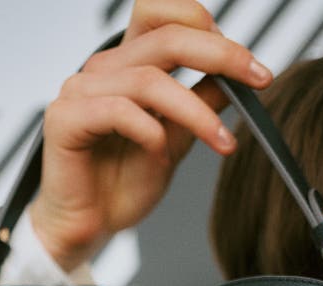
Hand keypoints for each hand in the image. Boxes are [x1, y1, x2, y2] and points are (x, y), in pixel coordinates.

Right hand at [28, 0, 272, 271]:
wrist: (88, 228)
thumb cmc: (120, 186)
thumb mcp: (176, 142)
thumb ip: (199, 107)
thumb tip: (235, 81)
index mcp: (128, 66)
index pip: (162, 14)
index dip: (206, 26)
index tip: (247, 65)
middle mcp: (104, 70)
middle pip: (166, 37)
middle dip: (220, 55)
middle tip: (257, 79)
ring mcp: (81, 90)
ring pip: (149, 79)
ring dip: (196, 111)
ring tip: (222, 141)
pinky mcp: (65, 119)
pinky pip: (117, 111)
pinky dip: (149, 132)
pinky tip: (160, 153)